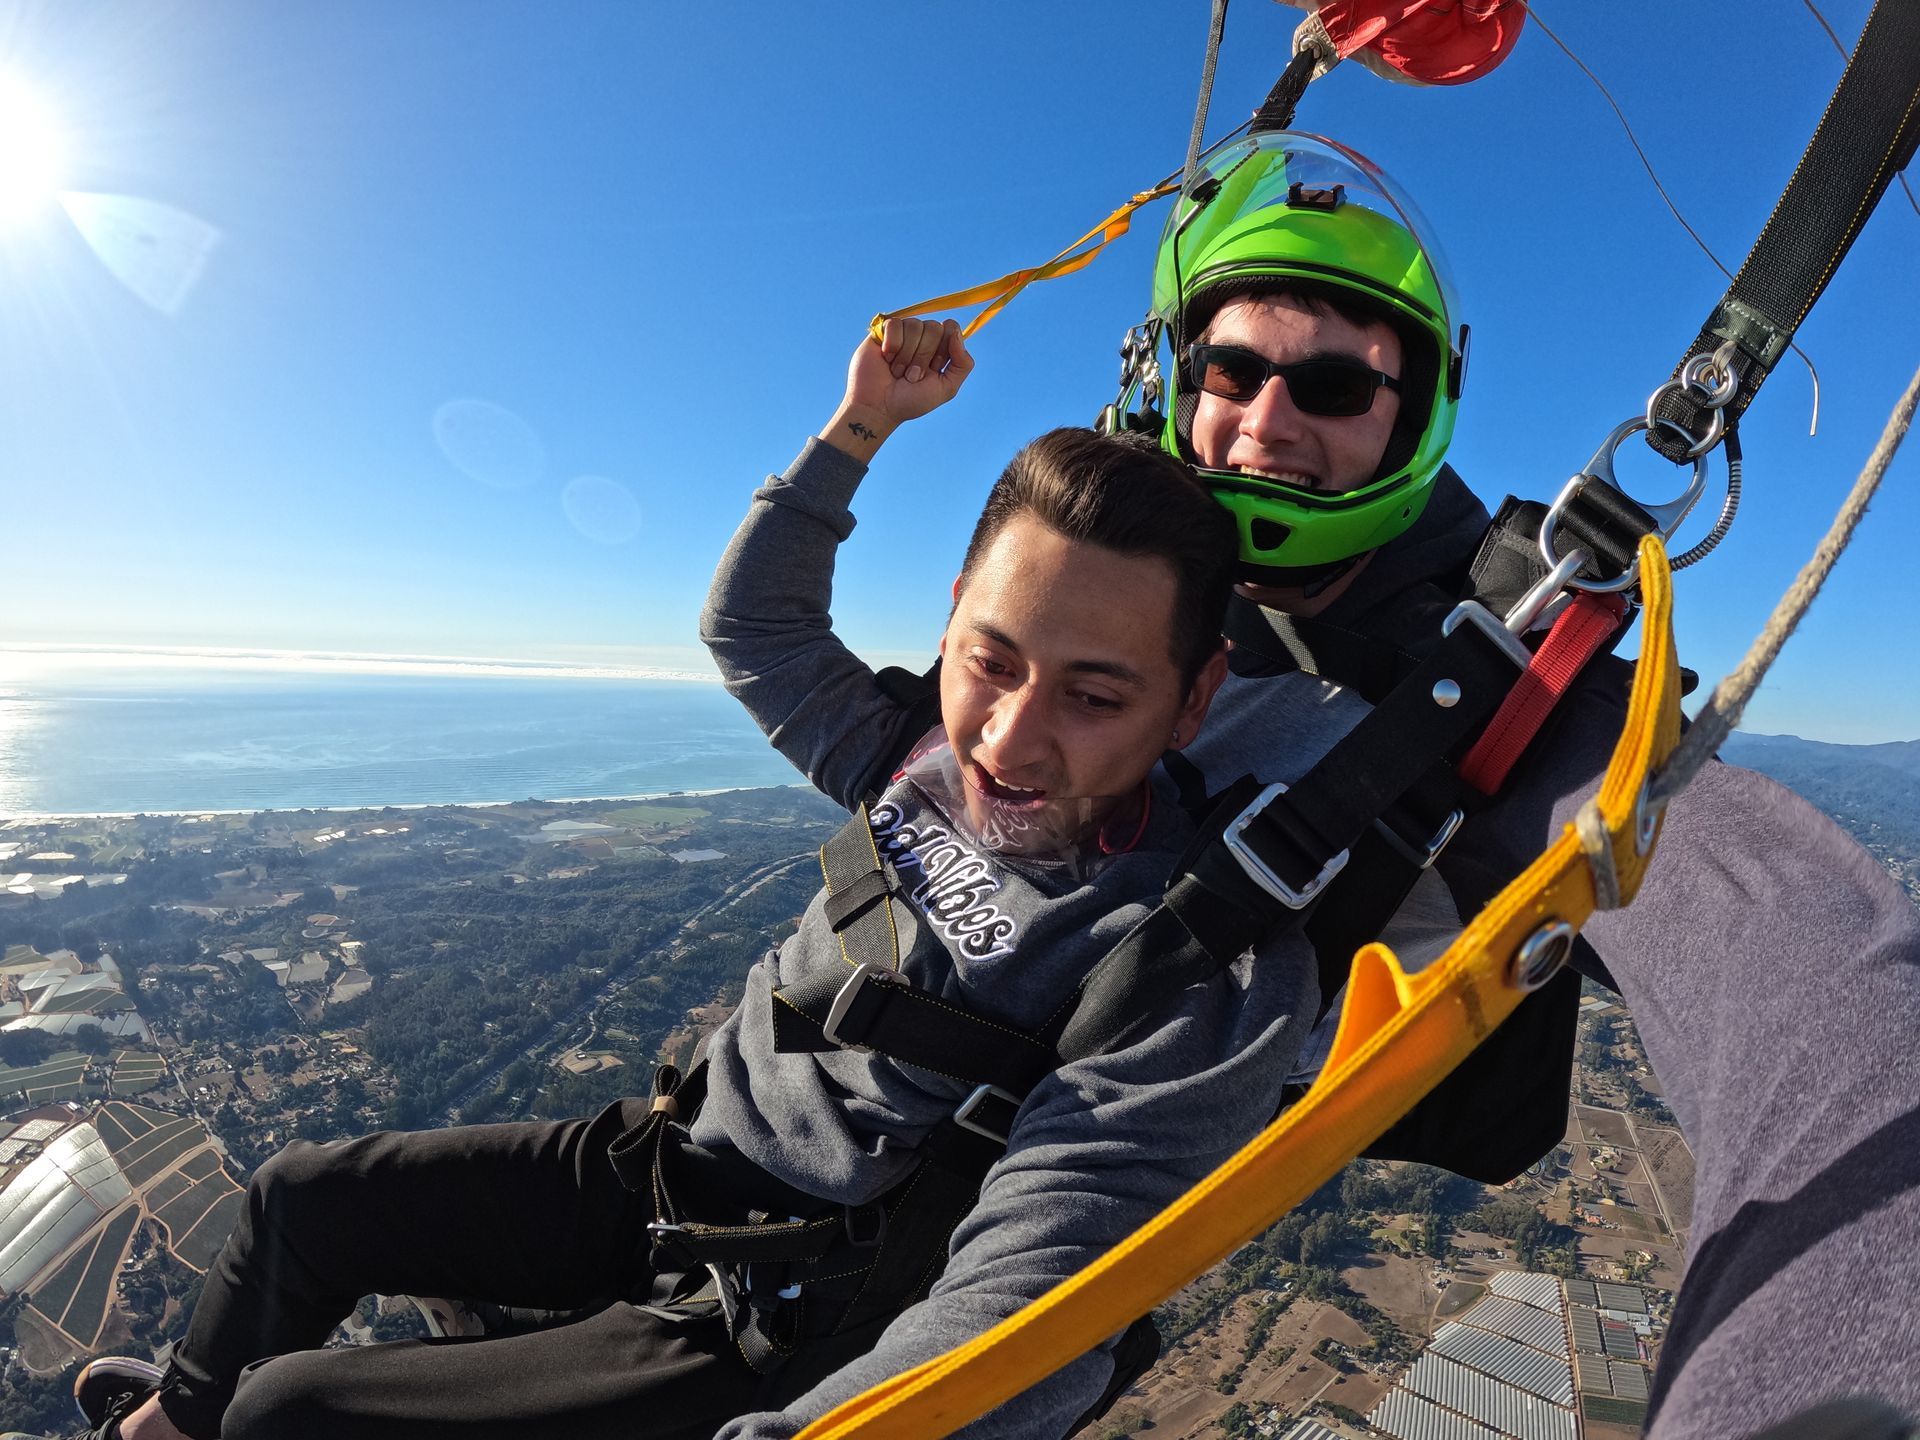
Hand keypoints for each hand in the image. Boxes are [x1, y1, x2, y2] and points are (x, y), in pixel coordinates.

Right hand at [822, 317, 974, 462]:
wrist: (878, 407)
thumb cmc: (911, 401)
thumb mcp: (946, 388)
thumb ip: (963, 363)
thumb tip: (956, 332)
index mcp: (941, 349)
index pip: (951, 328)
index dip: (944, 348)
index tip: (934, 368)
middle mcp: (923, 338)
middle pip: (934, 327)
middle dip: (923, 356)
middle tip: (912, 375)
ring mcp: (903, 333)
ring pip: (914, 325)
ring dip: (906, 355)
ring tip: (897, 371)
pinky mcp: (883, 331)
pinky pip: (895, 323)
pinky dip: (892, 345)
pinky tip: (886, 358)